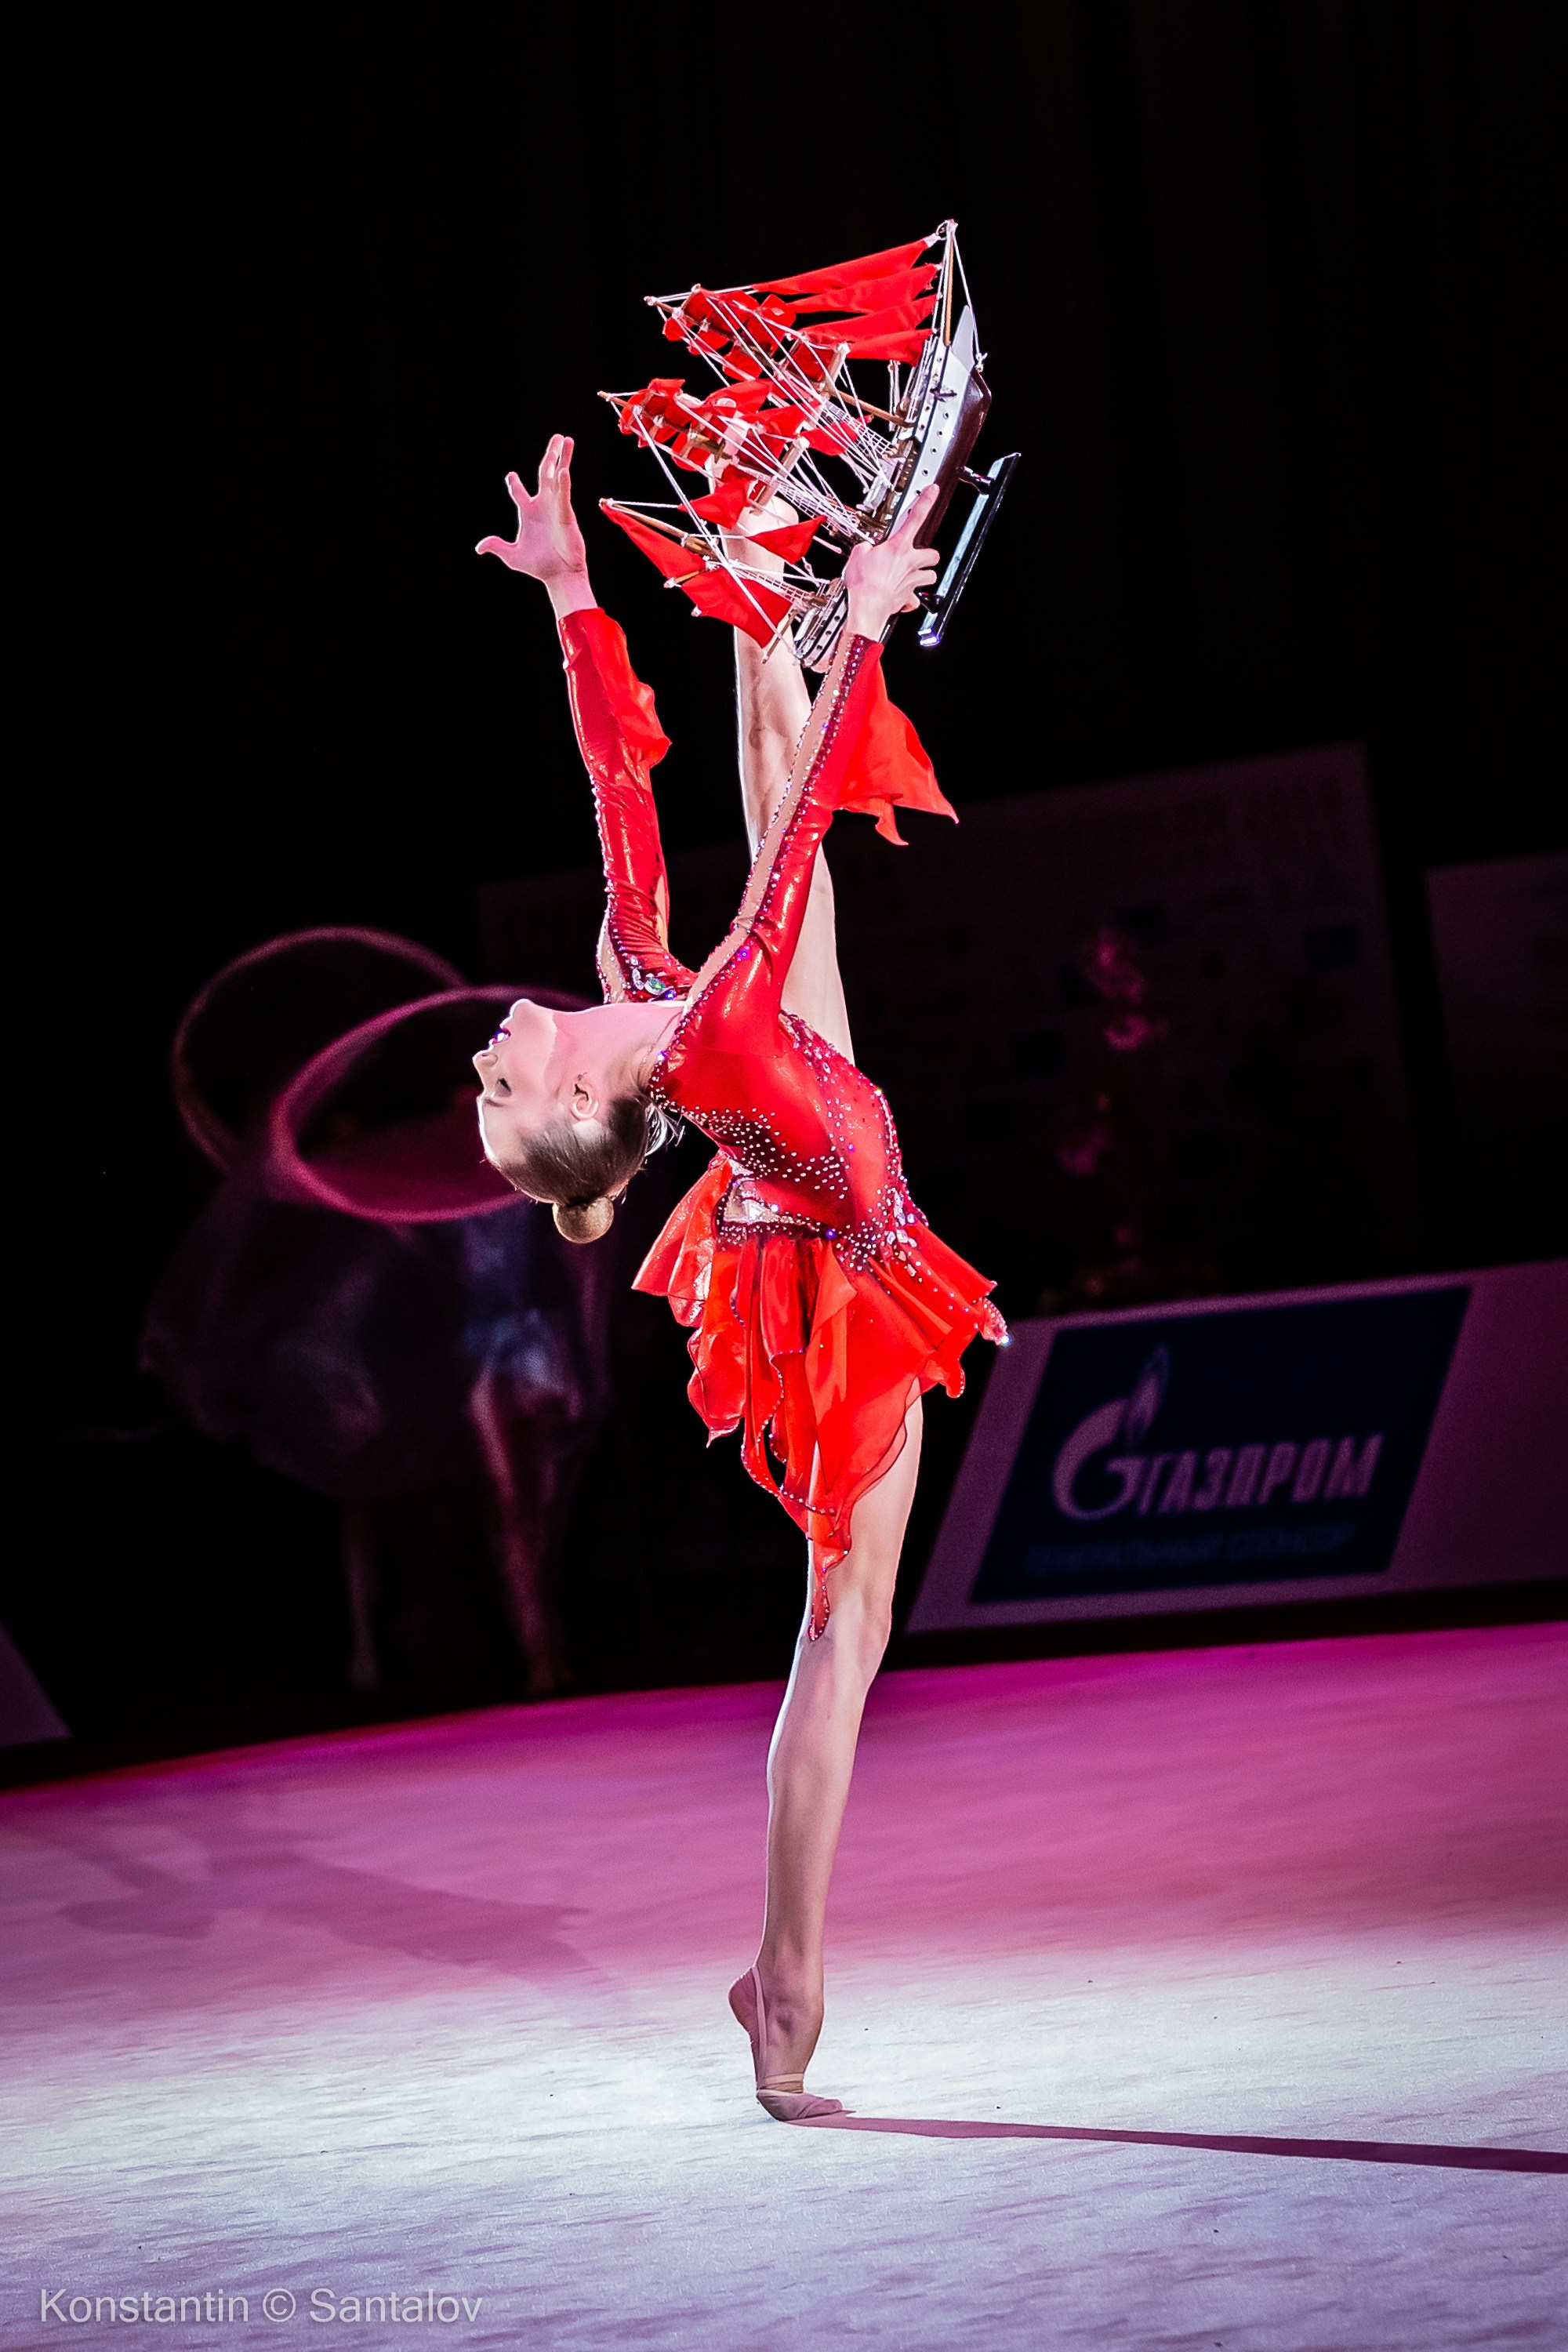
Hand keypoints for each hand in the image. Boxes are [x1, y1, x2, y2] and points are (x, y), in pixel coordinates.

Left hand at [476, 436, 590, 604]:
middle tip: (556, 439)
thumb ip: (497, 546)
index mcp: (529, 513)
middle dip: (550, 456)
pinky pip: (564, 495)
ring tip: (566, 440)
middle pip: (545, 474)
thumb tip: (479, 547)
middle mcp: (543, 506)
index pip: (520, 493)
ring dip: (562, 458)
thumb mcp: (512, 556)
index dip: (514, 485)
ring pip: (558, 477)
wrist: (558, 575)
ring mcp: (556, 508)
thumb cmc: (539, 566)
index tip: (511, 476)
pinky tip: (563, 470)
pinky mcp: (566, 515)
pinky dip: (564, 483)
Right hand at [842, 485, 940, 640]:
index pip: (915, 517)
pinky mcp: (909, 597)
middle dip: (928, 554)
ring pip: (931, 575)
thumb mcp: (858, 555)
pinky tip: (902, 596)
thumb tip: (865, 548)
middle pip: (933, 554)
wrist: (867, 607)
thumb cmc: (864, 582)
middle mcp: (910, 562)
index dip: (926, 501)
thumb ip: (865, 548)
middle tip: (918, 554)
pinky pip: (915, 598)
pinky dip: (910, 598)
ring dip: (924, 574)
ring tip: (913, 574)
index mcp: (898, 546)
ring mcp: (912, 580)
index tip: (933, 491)